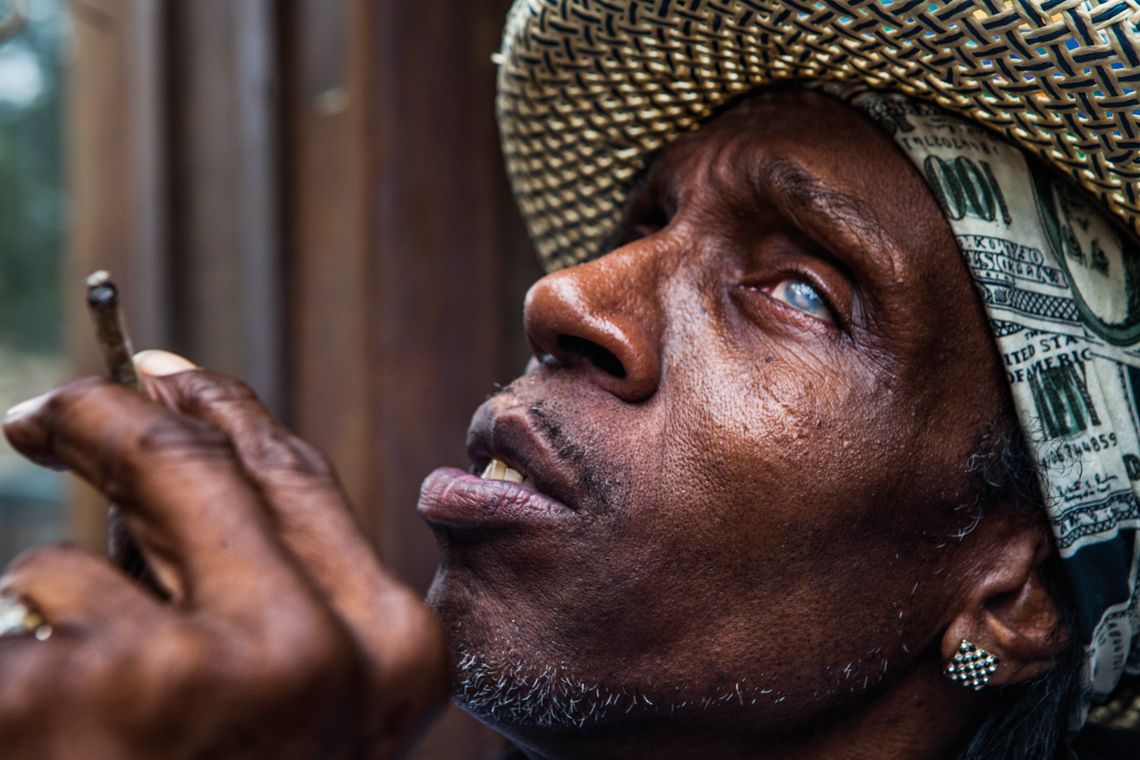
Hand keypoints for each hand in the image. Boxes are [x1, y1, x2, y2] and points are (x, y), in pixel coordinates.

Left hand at [0, 353, 449, 757]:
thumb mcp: (304, 705)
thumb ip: (273, 597)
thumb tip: (175, 458)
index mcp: (390, 648)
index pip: (294, 478)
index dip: (219, 407)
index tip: (157, 374)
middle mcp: (313, 649)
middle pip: (193, 466)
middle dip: (107, 418)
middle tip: (47, 412)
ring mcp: (197, 669)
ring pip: (83, 560)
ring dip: (56, 600)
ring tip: (64, 690)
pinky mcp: (83, 692)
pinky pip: (24, 607)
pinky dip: (20, 650)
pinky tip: (40, 725)